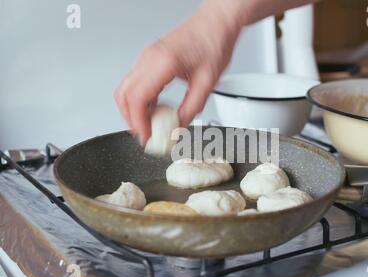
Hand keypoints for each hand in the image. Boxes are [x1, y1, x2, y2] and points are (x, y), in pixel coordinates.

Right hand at [114, 1, 244, 143]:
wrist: (216, 23)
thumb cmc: (213, 42)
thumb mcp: (207, 83)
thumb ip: (191, 108)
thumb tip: (180, 127)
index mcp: (162, 63)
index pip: (137, 98)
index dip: (139, 122)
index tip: (147, 136)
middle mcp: (149, 58)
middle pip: (124, 95)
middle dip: (131, 119)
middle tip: (145, 134)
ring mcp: (147, 57)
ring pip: (127, 89)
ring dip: (134, 110)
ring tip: (150, 125)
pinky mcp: (151, 59)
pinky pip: (137, 83)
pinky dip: (141, 100)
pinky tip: (156, 110)